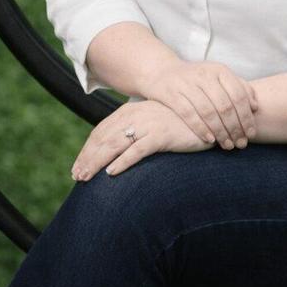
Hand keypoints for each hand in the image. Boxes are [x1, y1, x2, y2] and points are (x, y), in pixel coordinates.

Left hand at [70, 100, 215, 181]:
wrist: (210, 114)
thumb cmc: (182, 121)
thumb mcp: (155, 121)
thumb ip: (138, 128)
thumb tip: (119, 147)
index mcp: (133, 109)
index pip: (103, 129)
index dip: (88, 148)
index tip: (78, 165)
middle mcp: (137, 114)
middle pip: (104, 137)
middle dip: (88, 157)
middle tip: (77, 176)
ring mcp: (149, 123)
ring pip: (116, 143)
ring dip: (98, 161)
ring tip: (87, 177)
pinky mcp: (162, 134)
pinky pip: (138, 149)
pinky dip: (123, 161)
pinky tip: (112, 173)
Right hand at [145, 60, 258, 150]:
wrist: (162, 72)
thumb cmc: (197, 80)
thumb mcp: (218, 77)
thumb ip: (239, 88)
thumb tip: (255, 106)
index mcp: (219, 70)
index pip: (238, 95)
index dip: (246, 116)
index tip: (251, 133)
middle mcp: (204, 75)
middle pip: (225, 105)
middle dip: (235, 128)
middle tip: (241, 143)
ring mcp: (187, 84)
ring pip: (208, 112)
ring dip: (220, 132)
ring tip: (227, 145)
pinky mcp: (171, 94)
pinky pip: (188, 114)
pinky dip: (201, 129)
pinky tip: (210, 140)